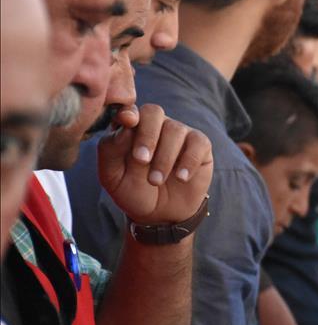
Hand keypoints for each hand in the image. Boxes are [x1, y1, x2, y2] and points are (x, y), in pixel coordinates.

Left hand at [98, 103, 212, 224]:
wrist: (160, 214)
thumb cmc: (133, 191)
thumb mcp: (112, 176)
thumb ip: (111, 150)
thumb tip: (124, 127)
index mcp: (131, 128)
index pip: (130, 110)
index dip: (129, 113)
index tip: (128, 122)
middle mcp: (156, 126)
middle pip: (154, 112)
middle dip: (147, 135)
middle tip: (141, 161)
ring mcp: (179, 134)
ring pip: (175, 130)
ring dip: (164, 157)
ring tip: (155, 181)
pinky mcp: (200, 146)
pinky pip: (198, 143)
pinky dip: (189, 160)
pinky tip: (181, 177)